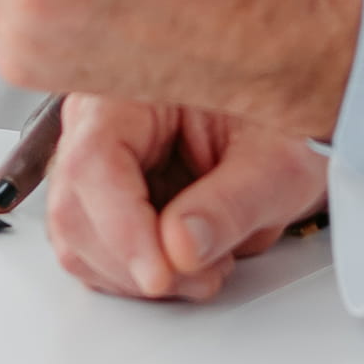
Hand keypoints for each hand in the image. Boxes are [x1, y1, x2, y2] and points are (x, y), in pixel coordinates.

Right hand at [41, 96, 326, 303]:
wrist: (287, 139)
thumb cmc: (281, 130)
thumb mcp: (278, 164)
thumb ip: (234, 203)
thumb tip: (181, 247)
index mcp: (132, 89)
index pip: (95, 160)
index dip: (121, 227)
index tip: (159, 274)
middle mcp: (99, 124)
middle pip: (76, 209)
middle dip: (136, 261)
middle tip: (203, 275)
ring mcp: (94, 167)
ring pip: (79, 241)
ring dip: (138, 274)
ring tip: (208, 265)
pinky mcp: (102, 204)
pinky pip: (96, 255)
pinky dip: (139, 274)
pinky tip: (187, 264)